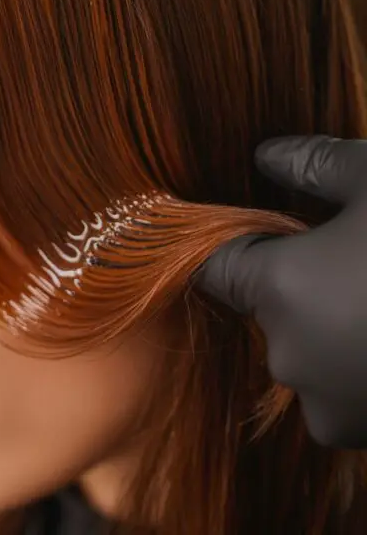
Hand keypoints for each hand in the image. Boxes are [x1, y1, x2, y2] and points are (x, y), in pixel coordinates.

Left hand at [199, 136, 366, 448]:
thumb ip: (311, 163)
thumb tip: (267, 155)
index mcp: (280, 291)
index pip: (215, 266)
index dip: (228, 240)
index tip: (245, 224)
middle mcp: (294, 360)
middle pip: (270, 307)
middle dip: (301, 277)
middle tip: (355, 249)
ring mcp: (338, 411)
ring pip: (312, 350)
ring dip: (337, 322)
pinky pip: (350, 387)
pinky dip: (364, 358)